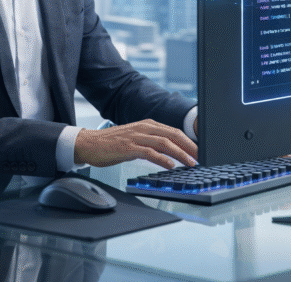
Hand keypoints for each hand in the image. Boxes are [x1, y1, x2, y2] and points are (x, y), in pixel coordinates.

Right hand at [74, 119, 197, 169]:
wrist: (89, 144)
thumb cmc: (112, 144)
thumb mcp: (135, 139)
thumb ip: (151, 143)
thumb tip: (171, 153)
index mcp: (147, 125)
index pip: (174, 131)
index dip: (189, 141)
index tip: (200, 152)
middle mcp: (144, 128)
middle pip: (173, 135)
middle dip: (189, 147)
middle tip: (201, 158)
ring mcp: (136, 137)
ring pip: (164, 143)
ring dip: (180, 154)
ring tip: (191, 163)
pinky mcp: (128, 147)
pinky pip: (149, 152)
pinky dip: (162, 159)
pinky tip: (171, 166)